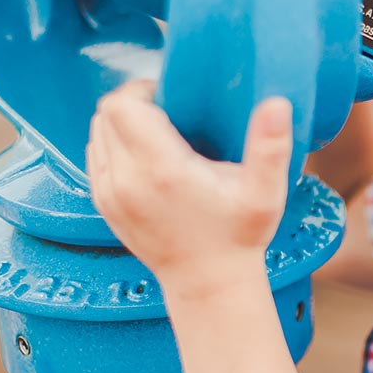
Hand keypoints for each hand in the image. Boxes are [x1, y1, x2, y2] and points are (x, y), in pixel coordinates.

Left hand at [87, 80, 293, 295]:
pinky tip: (146, 157)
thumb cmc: (238, 237)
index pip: (123, 105)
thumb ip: (271, 146)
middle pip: (106, 114)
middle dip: (134, 104)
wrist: (207, 283)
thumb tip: (276, 103)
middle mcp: (125, 180)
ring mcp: (109, 194)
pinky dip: (114, 146)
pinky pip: (96, 155)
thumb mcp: (265, 193)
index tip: (172, 99)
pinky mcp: (103, 204)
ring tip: (158, 136)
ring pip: (97, 132)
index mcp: (161, 170)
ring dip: (122, 124)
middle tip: (169, 114)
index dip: (143, 90)